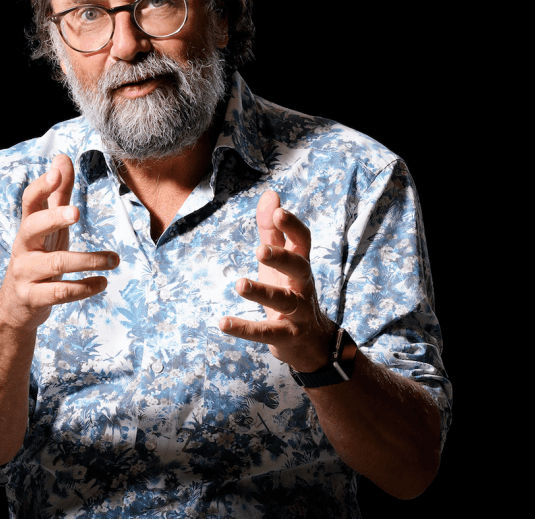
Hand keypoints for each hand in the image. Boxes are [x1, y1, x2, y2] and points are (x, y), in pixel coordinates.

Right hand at [0, 154, 118, 330]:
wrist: (15, 308)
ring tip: (115, 259)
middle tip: (76, 212)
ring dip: (88, 260)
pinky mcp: (33, 298)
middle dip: (53, 218)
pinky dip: (84, 287)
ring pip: (56, 263)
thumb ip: (57, 194)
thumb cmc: (37, 258)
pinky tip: (102, 283)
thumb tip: (62, 157)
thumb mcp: (48, 227)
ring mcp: (26, 274)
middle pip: (33, 227)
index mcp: (28, 227)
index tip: (56, 173)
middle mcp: (23, 248)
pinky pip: (60, 292)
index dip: (41, 187)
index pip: (29, 202)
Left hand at [220, 190, 335, 371]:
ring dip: (262, 292)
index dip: (293, 227)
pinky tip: (223, 323)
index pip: (303, 241)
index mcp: (301, 264)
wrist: (311, 342)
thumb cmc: (290, 290)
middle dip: (282, 258)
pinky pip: (266, 332)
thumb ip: (272, 229)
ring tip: (239, 284)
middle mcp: (303, 286)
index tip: (279, 212)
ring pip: (283, 301)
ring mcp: (297, 312)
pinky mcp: (286, 336)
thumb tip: (270, 193)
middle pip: (299, 268)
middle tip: (260, 249)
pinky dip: (245, 329)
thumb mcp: (280, 259)